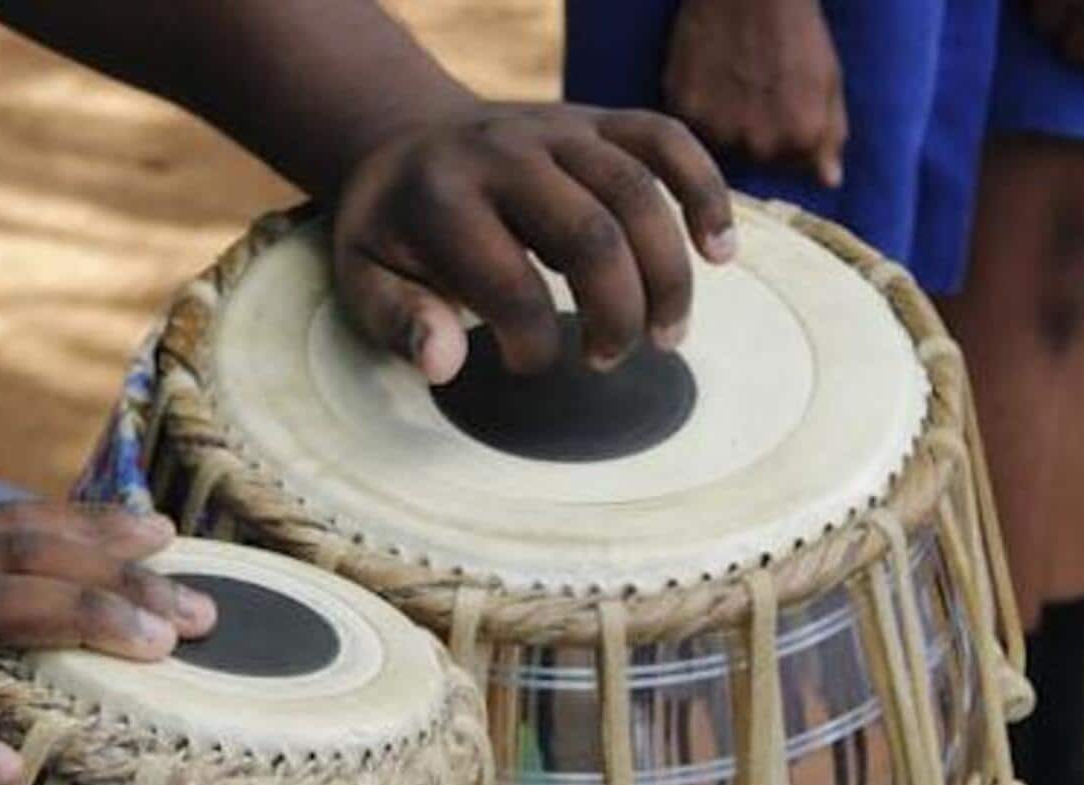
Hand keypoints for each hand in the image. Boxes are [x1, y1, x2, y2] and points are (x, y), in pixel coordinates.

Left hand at [332, 101, 734, 381]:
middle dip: (616, 314)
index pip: (511, 286)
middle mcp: (504, 155)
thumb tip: (445, 363)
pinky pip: (666, 140)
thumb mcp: (363, 280)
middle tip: (610, 360)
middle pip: (591, 237)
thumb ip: (399, 323)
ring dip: (667, 274)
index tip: (528, 367)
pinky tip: (720, 251)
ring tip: (668, 335)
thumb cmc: (393, 231)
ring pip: (638, 193)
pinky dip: (704, 191)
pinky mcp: (594, 118)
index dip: (532, 346)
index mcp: (442, 201)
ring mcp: (556, 129)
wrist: (403, 141)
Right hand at [662, 0, 846, 187]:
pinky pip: (688, 125)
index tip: (783, 109)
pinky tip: (708, 76)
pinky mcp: (683, 111)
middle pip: (753, 161)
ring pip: (719, 145)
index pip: (791, 169)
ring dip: (723, 124)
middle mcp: (759, 144)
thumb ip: (830, 134)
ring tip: (731, 80)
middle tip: (755, 89)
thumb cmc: (795, 28)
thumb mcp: (829, 79)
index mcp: (800, 139)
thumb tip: (829, 181)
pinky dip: (696, 107)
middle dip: (755, 134)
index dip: (787, 140)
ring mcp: (717, 130)